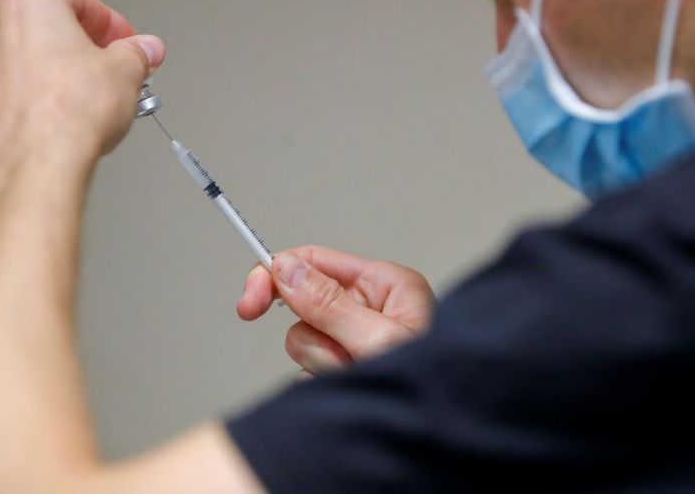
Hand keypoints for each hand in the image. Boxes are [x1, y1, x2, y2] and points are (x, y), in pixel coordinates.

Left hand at [0, 0, 164, 179]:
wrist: (35, 169)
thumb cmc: (69, 113)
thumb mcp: (126, 72)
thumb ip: (136, 53)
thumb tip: (144, 50)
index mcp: (27, 3)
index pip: (76, 0)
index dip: (107, 24)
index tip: (124, 42)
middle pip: (39, 31)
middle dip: (72, 49)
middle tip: (104, 72)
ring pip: (12, 67)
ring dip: (41, 79)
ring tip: (75, 104)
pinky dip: (17, 112)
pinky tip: (45, 127)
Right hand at [237, 246, 435, 380]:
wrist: (445, 432)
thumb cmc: (434, 382)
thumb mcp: (379, 339)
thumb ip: (330, 305)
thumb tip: (287, 269)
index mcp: (384, 284)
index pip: (316, 261)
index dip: (276, 275)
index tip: (250, 302)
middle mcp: (370, 308)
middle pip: (304, 306)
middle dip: (318, 337)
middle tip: (336, 358)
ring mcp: (357, 340)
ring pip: (305, 342)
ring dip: (326, 364)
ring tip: (361, 374)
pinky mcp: (347, 368)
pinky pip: (310, 370)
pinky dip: (324, 382)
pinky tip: (353, 388)